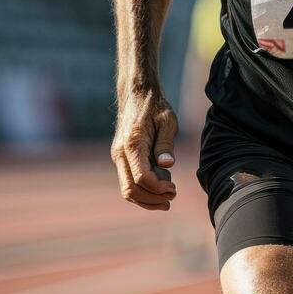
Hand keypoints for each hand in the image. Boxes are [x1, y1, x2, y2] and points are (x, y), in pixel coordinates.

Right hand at [111, 88, 178, 210]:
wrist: (137, 94)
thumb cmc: (155, 105)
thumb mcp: (167, 120)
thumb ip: (166, 143)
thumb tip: (168, 165)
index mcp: (132, 143)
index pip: (142, 178)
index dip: (158, 188)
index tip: (174, 189)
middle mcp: (120, 153)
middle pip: (131, 189)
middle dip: (152, 199)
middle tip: (172, 197)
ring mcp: (118, 156)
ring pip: (126, 190)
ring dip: (146, 200)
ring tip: (167, 199)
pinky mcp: (121, 158)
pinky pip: (128, 182)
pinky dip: (141, 192)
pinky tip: (158, 190)